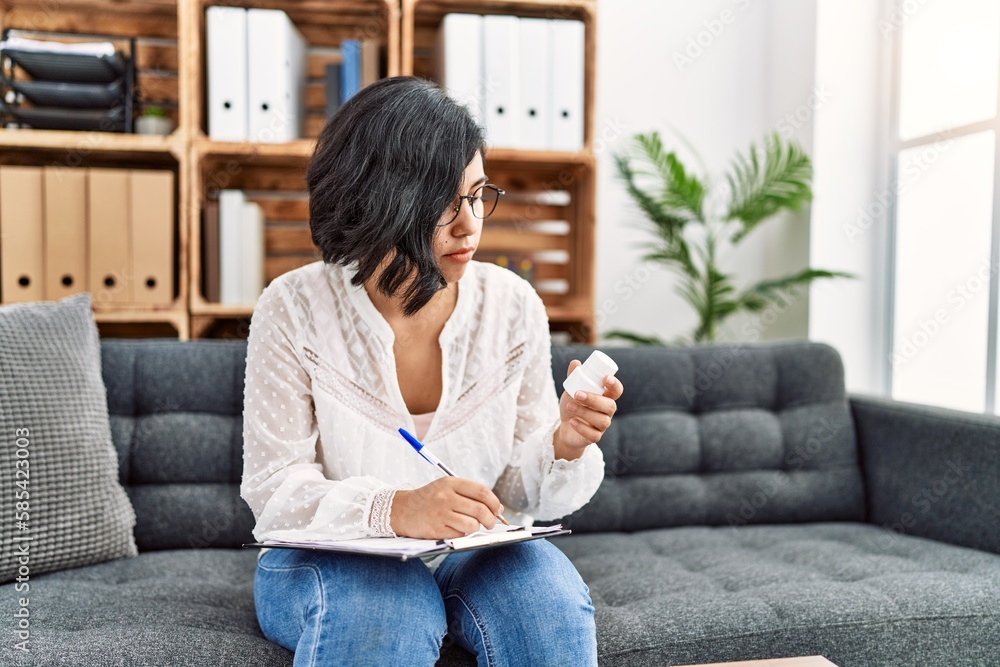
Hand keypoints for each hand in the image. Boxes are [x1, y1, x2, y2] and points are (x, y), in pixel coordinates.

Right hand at [389, 476, 504, 538]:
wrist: (402, 510)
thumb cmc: (430, 499)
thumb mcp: (447, 487)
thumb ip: (470, 494)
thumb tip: (498, 508)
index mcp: (450, 483)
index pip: (481, 491)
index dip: (494, 502)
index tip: (498, 509)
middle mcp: (445, 497)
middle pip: (480, 510)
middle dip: (491, 519)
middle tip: (491, 523)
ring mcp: (440, 514)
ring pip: (472, 525)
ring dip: (476, 528)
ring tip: (472, 526)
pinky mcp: (436, 530)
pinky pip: (460, 535)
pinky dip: (462, 534)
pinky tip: (454, 528)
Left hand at [555, 360, 622, 460]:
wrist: (565, 428)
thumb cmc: (573, 405)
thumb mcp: (571, 390)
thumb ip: (574, 377)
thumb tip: (575, 363)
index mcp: (605, 397)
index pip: (617, 391)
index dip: (615, 385)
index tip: (605, 378)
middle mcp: (607, 411)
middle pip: (610, 406)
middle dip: (594, 399)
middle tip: (577, 394)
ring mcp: (602, 425)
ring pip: (602, 420)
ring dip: (584, 412)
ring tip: (569, 406)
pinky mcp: (594, 437)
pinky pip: (594, 435)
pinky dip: (582, 427)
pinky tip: (572, 422)